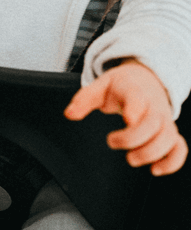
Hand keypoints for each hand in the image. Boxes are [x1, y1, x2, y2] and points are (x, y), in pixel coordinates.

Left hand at [64, 59, 187, 175]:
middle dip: (133, 139)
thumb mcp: (100, 85)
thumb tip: (69, 114)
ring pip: (169, 138)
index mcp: (134, 91)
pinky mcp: (170, 131)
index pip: (138, 100)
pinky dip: (173, 161)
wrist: (145, 79)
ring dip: (151, 153)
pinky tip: (155, 170)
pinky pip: (180, 148)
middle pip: (153, 125)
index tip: (127, 119)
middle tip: (112, 142)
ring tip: (131, 159)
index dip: (135, 110)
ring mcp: (164, 119)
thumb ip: (84, 99)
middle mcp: (153, 106)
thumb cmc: (121, 85)